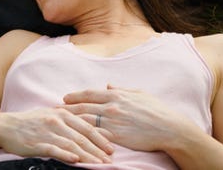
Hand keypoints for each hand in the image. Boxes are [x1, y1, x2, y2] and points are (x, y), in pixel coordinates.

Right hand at [0, 108, 113, 163]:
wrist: (6, 126)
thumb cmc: (31, 122)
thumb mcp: (51, 115)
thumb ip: (69, 121)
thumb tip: (89, 128)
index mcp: (63, 113)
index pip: (87, 126)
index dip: (101, 138)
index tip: (112, 148)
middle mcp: (57, 121)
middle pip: (82, 137)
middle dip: (98, 150)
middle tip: (110, 160)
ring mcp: (48, 132)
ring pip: (72, 145)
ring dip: (87, 156)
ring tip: (99, 165)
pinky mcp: (38, 143)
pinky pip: (54, 150)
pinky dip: (66, 155)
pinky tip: (76, 160)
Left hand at [62, 85, 196, 151]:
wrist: (169, 128)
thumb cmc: (157, 111)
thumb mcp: (139, 94)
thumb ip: (121, 89)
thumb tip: (108, 85)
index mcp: (117, 95)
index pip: (90, 94)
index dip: (75, 96)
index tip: (64, 97)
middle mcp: (111, 105)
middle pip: (83, 106)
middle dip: (67, 108)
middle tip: (53, 110)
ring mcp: (112, 120)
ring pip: (85, 119)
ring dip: (70, 121)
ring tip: (58, 123)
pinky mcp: (115, 134)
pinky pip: (94, 134)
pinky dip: (82, 134)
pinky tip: (72, 136)